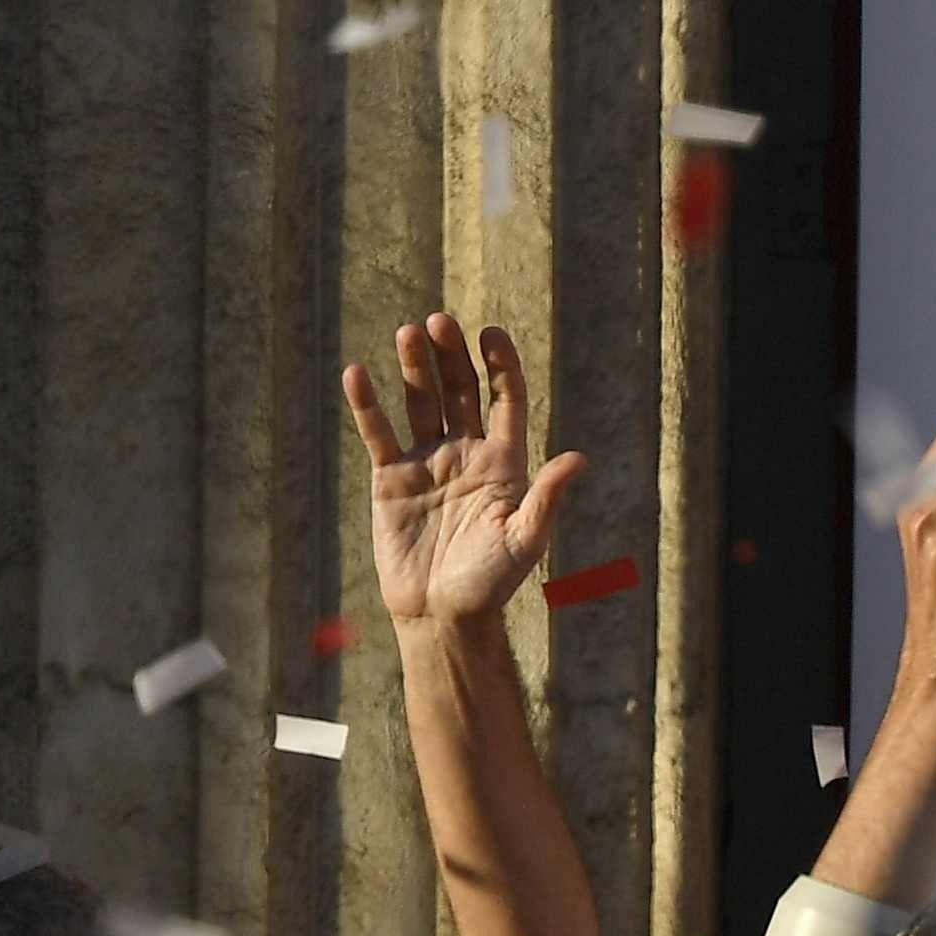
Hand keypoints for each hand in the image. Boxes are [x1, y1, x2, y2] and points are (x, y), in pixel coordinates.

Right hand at [343, 314, 585, 635]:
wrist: (442, 614)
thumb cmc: (492, 582)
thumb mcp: (524, 539)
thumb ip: (547, 498)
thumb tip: (578, 459)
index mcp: (505, 460)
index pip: (505, 399)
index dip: (500, 365)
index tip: (490, 333)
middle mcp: (467, 452)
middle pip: (460, 391)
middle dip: (451, 356)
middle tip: (439, 321)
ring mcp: (428, 462)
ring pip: (421, 403)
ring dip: (414, 369)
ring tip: (408, 333)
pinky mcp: (391, 479)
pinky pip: (379, 434)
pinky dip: (368, 405)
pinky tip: (357, 374)